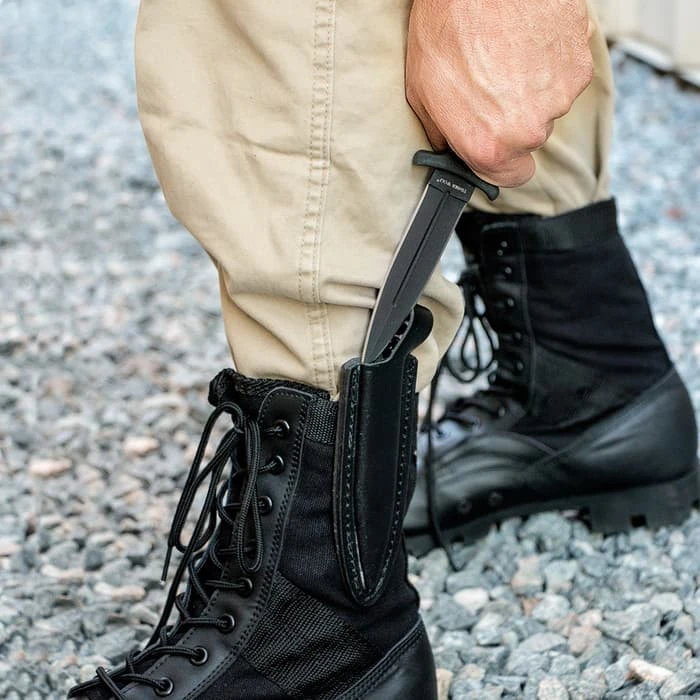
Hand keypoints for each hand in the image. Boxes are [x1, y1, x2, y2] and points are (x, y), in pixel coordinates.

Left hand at [406, 0, 593, 186]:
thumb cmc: (447, 27)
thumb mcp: (422, 93)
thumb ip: (443, 133)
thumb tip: (450, 147)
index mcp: (490, 144)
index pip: (512, 177)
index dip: (502, 160)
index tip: (495, 144)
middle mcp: (529, 129)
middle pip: (528, 138)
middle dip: (511, 117)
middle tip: (490, 82)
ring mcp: (560, 96)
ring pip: (548, 105)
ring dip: (531, 87)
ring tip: (505, 55)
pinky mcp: (581, 63)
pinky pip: (565, 74)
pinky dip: (550, 62)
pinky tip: (526, 41)